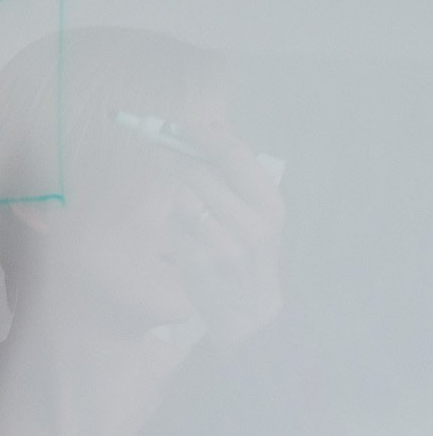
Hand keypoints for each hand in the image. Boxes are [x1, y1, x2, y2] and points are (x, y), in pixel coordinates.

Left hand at [164, 122, 284, 342]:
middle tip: (164, 153)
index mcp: (270, 204)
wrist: (250, 310)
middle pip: (199, 172)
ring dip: (178, 197)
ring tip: (192, 212)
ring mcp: (225, 244)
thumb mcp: (259, 213)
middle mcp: (252, 223)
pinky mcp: (200, 262)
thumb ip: (239, 175)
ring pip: (181, 197)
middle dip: (178, 161)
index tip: (181, 125)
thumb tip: (212, 126)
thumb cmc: (249, 251)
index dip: (203, 135)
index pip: (234, 155)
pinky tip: (187, 237)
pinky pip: (172, 225)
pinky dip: (174, 226)